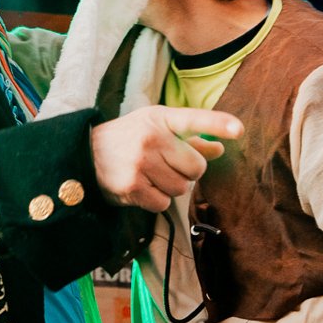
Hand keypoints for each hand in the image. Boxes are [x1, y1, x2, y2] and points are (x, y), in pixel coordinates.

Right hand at [91, 106, 242, 212]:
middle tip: (166, 166)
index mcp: (159, 119)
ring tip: (150, 176)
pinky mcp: (132, 186)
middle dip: (187, 172)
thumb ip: (190, 139)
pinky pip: (163, 203)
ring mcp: (140, 162)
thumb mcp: (156, 129)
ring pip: (181, 188)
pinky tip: (141, 188)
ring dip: (171, 188)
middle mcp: (151, 138)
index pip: (193, 120)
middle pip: (196, 167)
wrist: (84, 154)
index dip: (217, 124)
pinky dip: (156, 200)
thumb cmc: (128, 139)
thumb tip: (221, 149)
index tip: (239, 130)